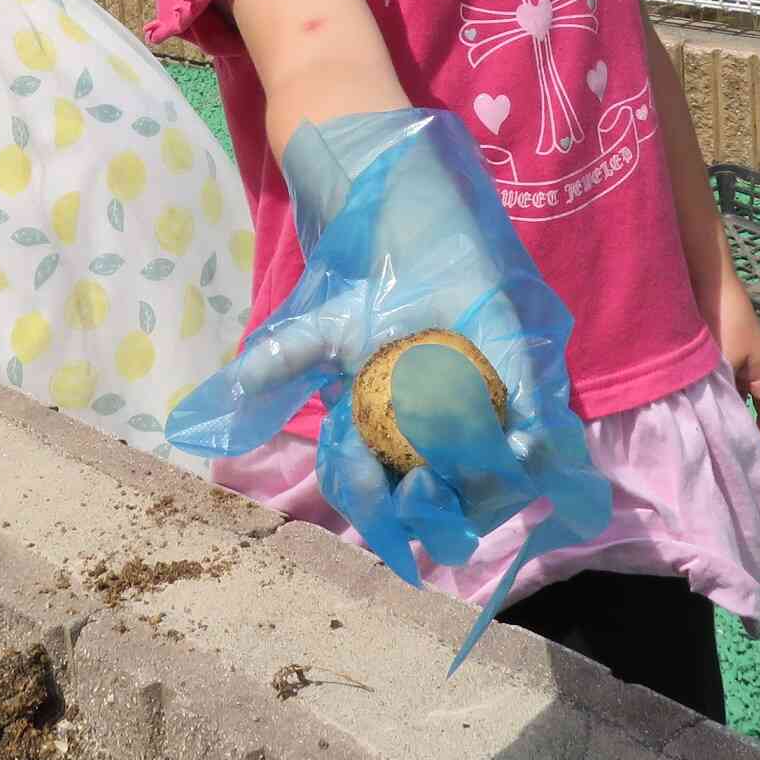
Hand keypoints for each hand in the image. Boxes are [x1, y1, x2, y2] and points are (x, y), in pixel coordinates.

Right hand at [166, 110, 608, 593]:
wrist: (422, 247)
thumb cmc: (374, 298)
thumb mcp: (322, 329)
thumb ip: (280, 360)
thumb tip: (227, 391)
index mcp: (382, 443)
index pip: (374, 496)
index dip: (375, 509)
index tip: (377, 494)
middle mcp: (433, 450)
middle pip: (433, 512)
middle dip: (429, 512)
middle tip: (425, 485)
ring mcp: (482, 432)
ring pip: (485, 491)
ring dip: (483, 489)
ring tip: (474, 465)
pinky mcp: (524, 402)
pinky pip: (533, 443)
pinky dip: (527, 449)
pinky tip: (521, 445)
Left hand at [709, 272, 759, 469]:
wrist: (703, 277)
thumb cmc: (721, 317)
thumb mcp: (725, 361)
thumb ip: (724, 392)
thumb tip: (718, 425)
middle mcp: (751, 367)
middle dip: (755, 437)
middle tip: (742, 465)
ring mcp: (732, 359)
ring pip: (737, 399)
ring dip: (731, 420)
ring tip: (718, 447)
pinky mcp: (712, 352)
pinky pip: (718, 386)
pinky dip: (713, 402)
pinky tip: (696, 415)